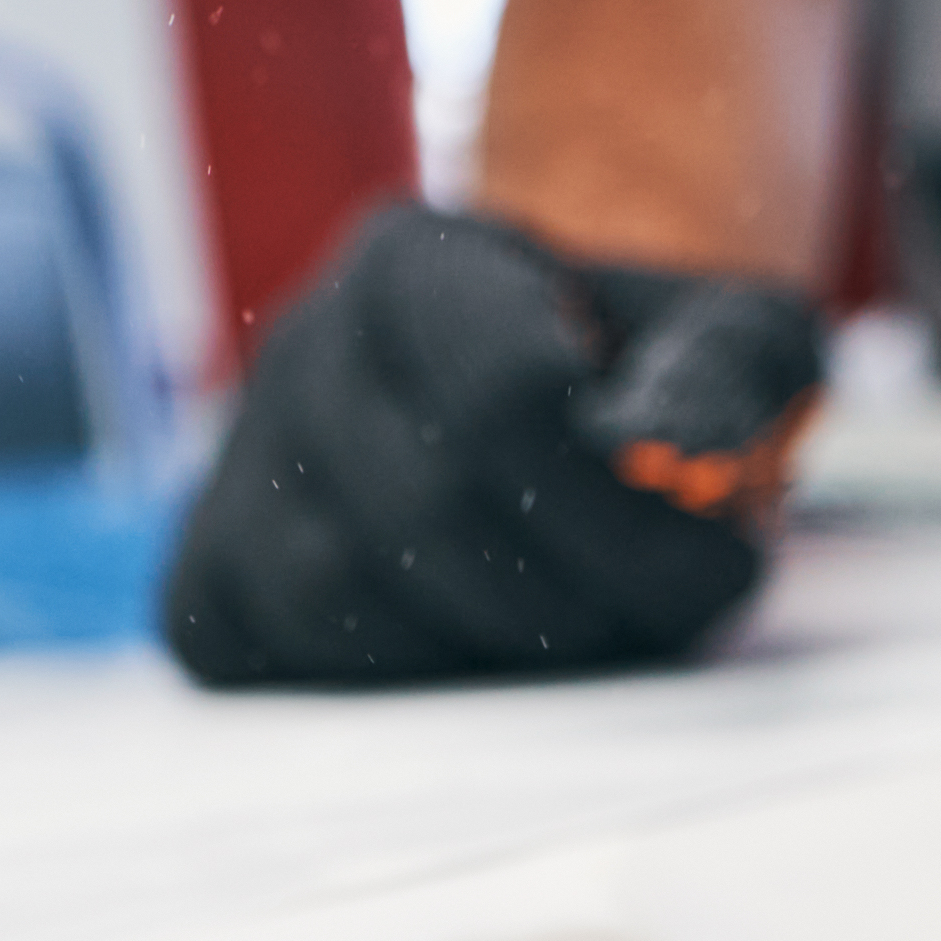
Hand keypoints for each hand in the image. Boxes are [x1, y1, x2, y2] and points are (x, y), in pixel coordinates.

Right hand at [164, 208, 822, 688]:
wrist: (550, 405)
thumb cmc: (646, 379)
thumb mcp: (732, 335)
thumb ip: (726, 376)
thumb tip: (676, 448)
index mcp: (418, 259)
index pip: (503, 397)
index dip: (625, 510)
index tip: (719, 552)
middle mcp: (303, 342)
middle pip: (425, 510)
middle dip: (571, 597)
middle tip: (656, 616)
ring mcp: (237, 458)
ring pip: (335, 595)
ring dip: (481, 650)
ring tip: (572, 630)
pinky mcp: (208, 569)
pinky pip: (258, 649)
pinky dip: (373, 680)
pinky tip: (468, 652)